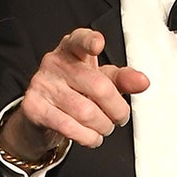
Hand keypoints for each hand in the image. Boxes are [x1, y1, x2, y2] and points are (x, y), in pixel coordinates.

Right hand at [0, 28, 149, 160]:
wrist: (41, 113)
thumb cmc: (76, 90)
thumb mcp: (101, 80)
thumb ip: (122, 79)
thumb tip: (142, 82)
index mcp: (72, 49)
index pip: (80, 40)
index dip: (89, 41)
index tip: (98, 44)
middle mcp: (55, 62)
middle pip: (98, 86)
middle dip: (117, 109)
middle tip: (119, 117)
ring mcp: (42, 84)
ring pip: (86, 111)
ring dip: (103, 126)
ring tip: (105, 127)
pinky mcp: (33, 107)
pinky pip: (68, 126)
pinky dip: (87, 137)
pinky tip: (92, 136)